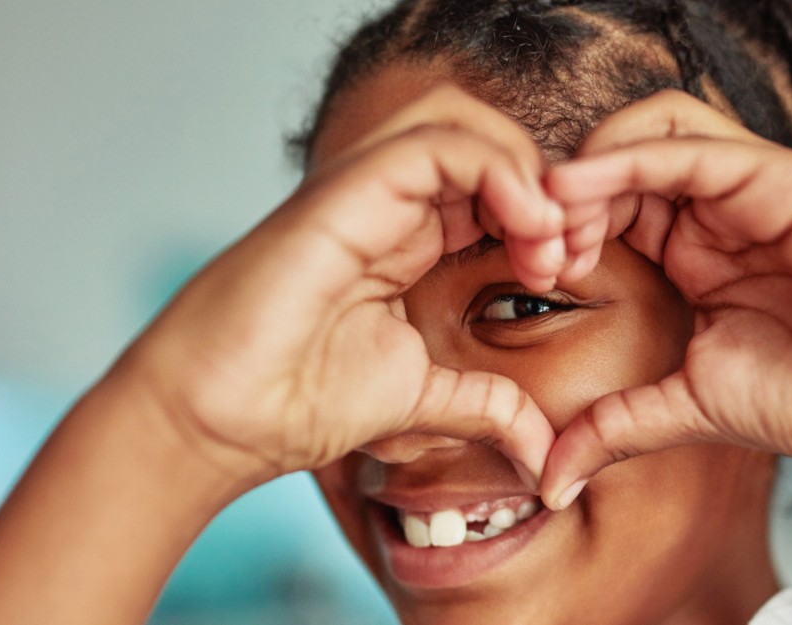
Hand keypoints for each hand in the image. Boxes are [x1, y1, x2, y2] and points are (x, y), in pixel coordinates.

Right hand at [114, 85, 561, 486]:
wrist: (218, 421)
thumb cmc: (296, 403)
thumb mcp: (420, 400)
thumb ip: (485, 407)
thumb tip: (542, 451)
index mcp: (408, 238)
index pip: (494, 186)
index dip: (546, 213)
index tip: (573, 269)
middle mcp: (389, 204)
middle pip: (484, 138)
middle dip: (545, 184)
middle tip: (570, 250)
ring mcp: (365, 193)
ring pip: (461, 122)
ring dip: (524, 170)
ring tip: (547, 239)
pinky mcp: (345, 194)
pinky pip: (435, 144)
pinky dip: (497, 170)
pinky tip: (524, 227)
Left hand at [540, 92, 791, 508]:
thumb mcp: (689, 407)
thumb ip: (616, 426)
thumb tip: (551, 479)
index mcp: (697, 251)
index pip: (612, 205)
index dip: (563, 227)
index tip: (530, 274)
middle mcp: (721, 210)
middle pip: (623, 158)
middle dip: (565, 193)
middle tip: (533, 243)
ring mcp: (751, 188)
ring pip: (653, 129)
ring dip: (591, 164)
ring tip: (555, 214)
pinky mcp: (782, 178)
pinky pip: (690, 146)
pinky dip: (626, 158)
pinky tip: (581, 187)